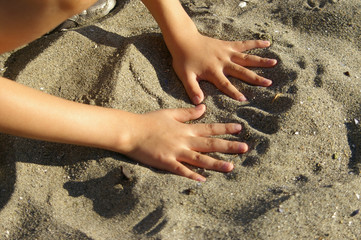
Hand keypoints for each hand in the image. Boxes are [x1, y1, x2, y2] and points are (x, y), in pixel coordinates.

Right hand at [122, 104, 247, 180]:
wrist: (131, 131)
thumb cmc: (149, 121)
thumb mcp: (170, 113)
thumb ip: (188, 112)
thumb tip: (203, 108)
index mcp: (186, 129)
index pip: (209, 128)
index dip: (225, 129)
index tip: (239, 129)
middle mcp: (184, 140)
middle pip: (210, 144)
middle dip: (228, 146)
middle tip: (244, 148)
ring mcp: (176, 152)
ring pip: (200, 159)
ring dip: (216, 163)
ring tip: (231, 167)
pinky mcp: (166, 162)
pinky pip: (181, 170)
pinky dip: (192, 175)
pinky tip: (203, 180)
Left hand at [171, 33, 276, 103]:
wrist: (183, 39)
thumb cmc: (183, 59)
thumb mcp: (184, 76)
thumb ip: (192, 89)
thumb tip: (199, 102)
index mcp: (213, 71)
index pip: (225, 84)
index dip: (234, 92)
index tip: (245, 99)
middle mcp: (223, 62)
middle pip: (242, 71)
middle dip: (255, 78)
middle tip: (269, 83)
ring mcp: (227, 52)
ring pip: (246, 57)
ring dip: (260, 60)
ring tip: (274, 62)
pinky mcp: (227, 45)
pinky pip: (243, 44)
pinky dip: (255, 43)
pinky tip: (267, 43)